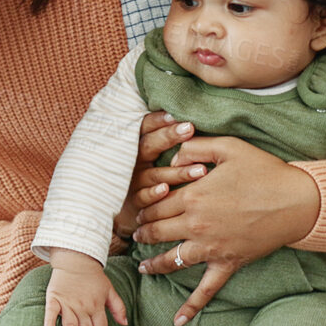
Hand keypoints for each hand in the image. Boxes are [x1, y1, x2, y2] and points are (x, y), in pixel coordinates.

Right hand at [40, 250, 128, 325]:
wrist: (76, 259)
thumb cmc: (93, 276)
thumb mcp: (110, 290)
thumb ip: (118, 307)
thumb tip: (124, 324)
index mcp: (97, 306)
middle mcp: (83, 307)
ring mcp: (68, 303)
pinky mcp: (54, 298)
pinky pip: (51, 312)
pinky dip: (49, 323)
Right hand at [115, 111, 205, 240]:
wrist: (124, 211)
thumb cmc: (145, 178)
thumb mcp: (149, 157)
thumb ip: (162, 140)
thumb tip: (191, 123)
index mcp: (136, 146)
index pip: (144, 128)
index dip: (158, 120)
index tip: (176, 114)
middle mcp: (133, 162)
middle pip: (148, 145)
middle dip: (168, 136)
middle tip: (189, 128)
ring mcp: (132, 182)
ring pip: (154, 174)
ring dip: (176, 172)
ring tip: (201, 170)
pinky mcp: (134, 202)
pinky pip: (144, 197)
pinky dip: (154, 193)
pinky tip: (166, 190)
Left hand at [132, 136, 320, 325]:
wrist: (299, 201)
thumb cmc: (265, 171)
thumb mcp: (228, 147)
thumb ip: (194, 147)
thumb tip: (171, 156)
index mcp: (193, 196)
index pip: (155, 203)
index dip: (144, 205)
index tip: (139, 207)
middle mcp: (197, 224)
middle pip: (157, 231)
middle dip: (142, 232)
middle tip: (136, 233)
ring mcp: (212, 247)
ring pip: (171, 260)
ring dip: (153, 264)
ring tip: (143, 266)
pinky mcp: (228, 263)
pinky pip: (207, 289)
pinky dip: (191, 306)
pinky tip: (178, 322)